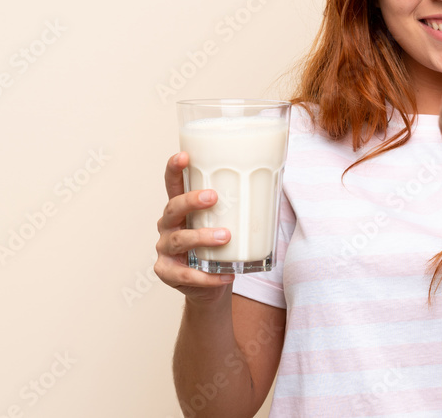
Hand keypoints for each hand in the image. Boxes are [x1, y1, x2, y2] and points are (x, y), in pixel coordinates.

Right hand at [154, 152, 234, 302]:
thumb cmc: (220, 247)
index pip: (173, 184)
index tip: (183, 156)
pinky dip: (207, 276)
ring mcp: (165, 250)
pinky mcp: (167, 273)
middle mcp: (168, 226)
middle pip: (172, 208)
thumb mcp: (226, 222)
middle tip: (213, 197)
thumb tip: (277, 178)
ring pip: (179, 240)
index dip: (174, 169)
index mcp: (181, 209)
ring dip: (202, 237)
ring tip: (225, 236)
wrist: (211, 285)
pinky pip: (186, 275)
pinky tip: (227, 275)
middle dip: (191, 201)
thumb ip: (239, 205)